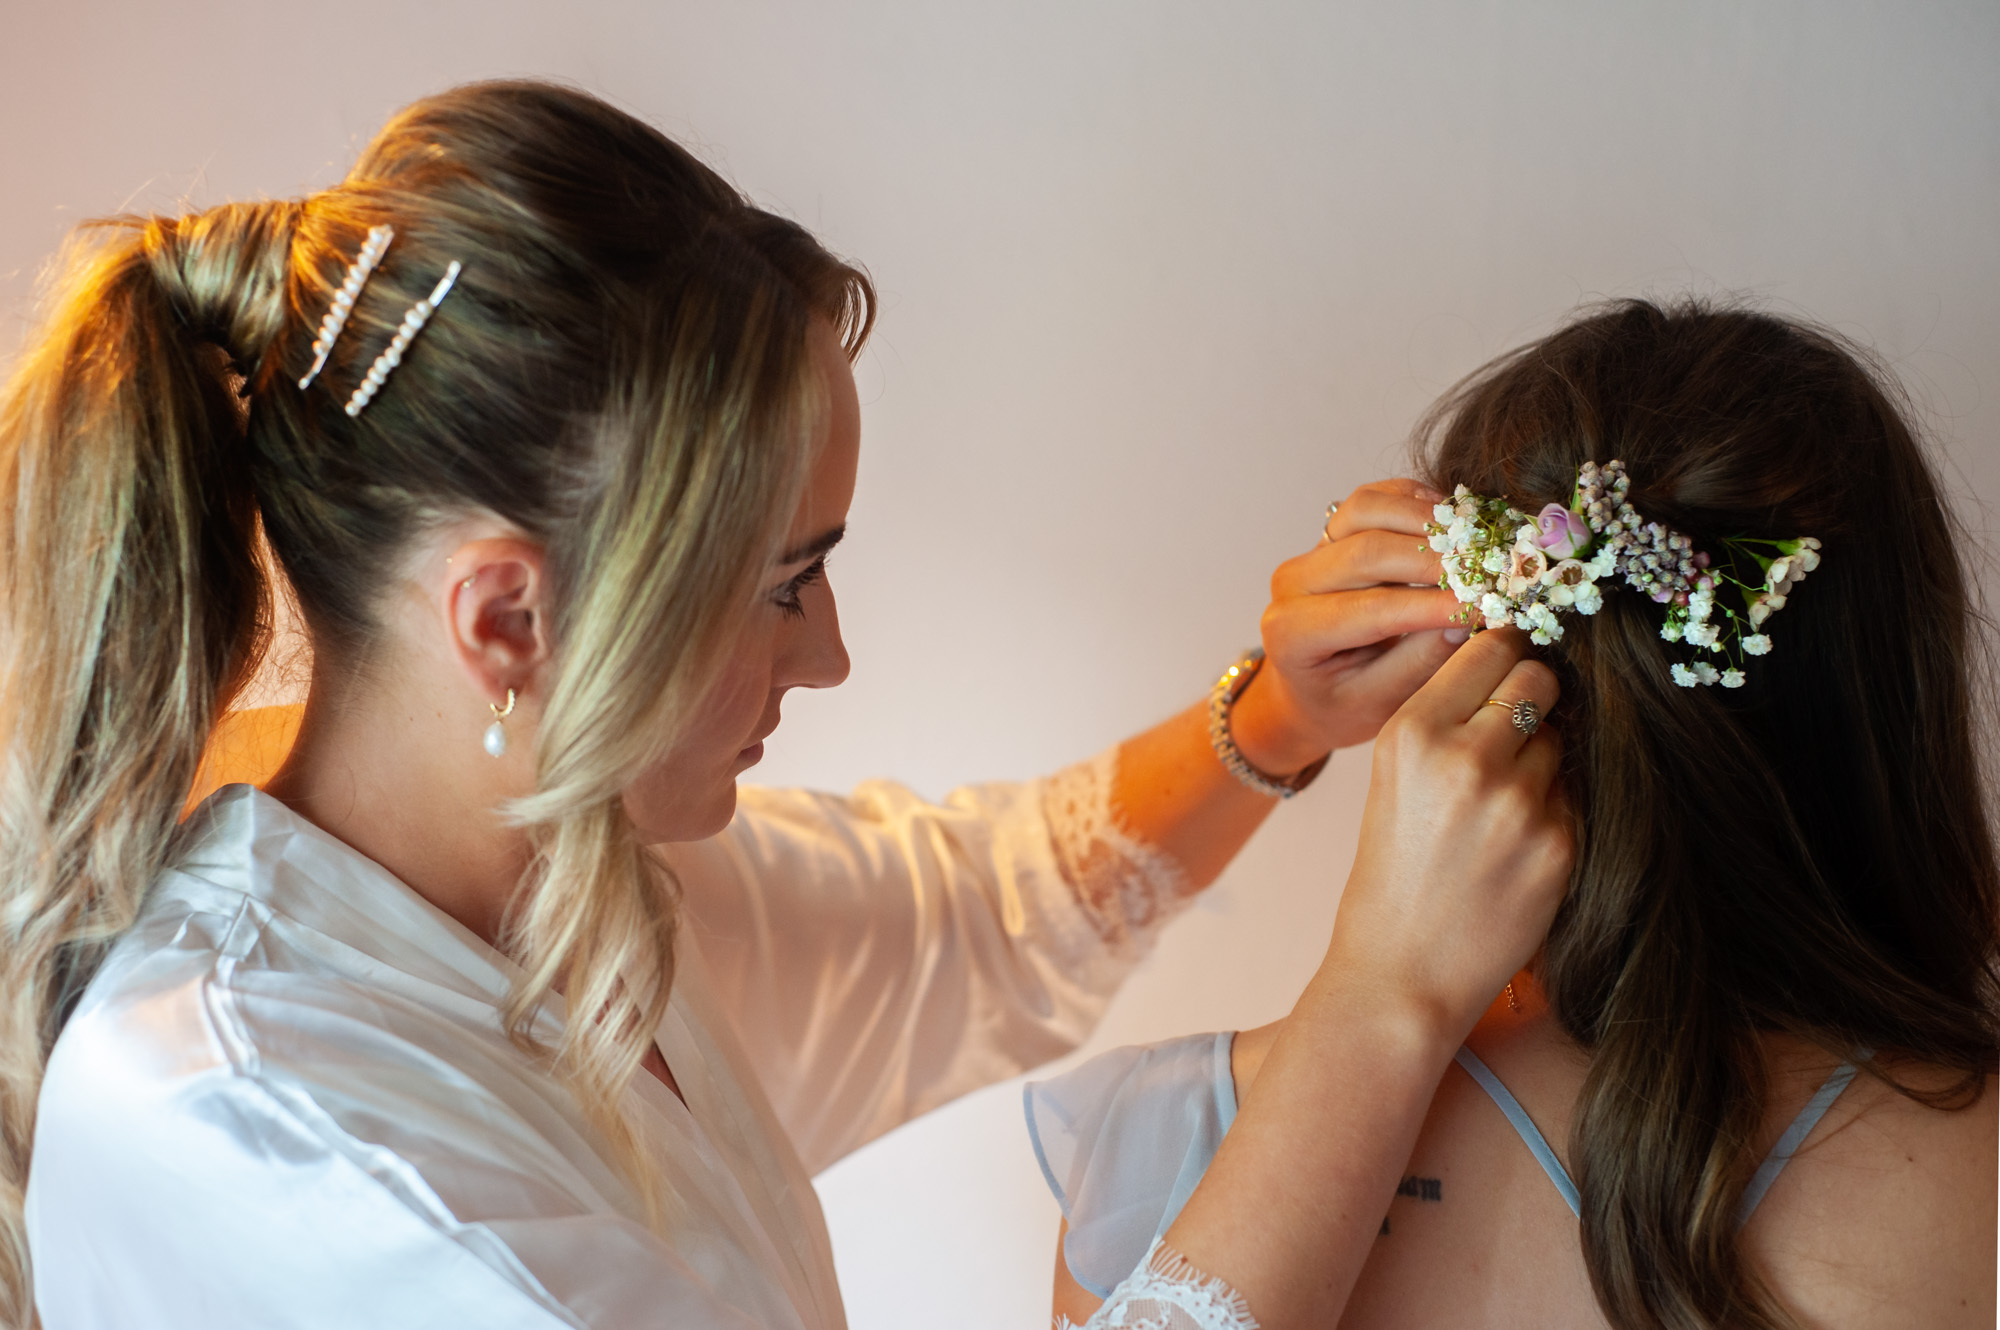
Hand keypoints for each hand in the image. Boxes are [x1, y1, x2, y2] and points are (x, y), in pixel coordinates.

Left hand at [1230, 479, 1465, 774]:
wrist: (1309, 690)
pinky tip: (1455, 518)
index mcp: (1294, 633)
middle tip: (1492, 568)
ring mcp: (1310, 552)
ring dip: (1427, 518)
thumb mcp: (1380, 702)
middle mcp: (1292, 585)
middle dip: (1436, 557)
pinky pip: (1373, 498)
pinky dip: (1415, 500)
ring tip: (1477, 539)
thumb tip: (1467, 621)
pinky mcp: (1332, 532)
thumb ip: (1419, 662)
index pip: (1371, 609)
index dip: (1431, 604)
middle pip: (1368, 549)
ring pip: (1366, 509)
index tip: (1485, 606)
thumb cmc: (1344, 704)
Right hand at [1317, 627, 1571, 1044]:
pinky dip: (1554, 808)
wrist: (1402, 974)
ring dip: (1543, 758)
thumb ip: (1445, 719)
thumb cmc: (1392, 874)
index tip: (1507, 662)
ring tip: (1502, 806)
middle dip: (1533, 695)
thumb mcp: (1392, 779)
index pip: (1489, 646)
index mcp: (1412, 733)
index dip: (1504, 651)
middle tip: (1514, 728)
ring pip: (1561, 737)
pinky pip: (1573, 794)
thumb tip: (1515, 661)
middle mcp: (1466, 758)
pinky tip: (1517, 846)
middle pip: (1537, 678)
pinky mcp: (1559, 844)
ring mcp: (1518, 803)